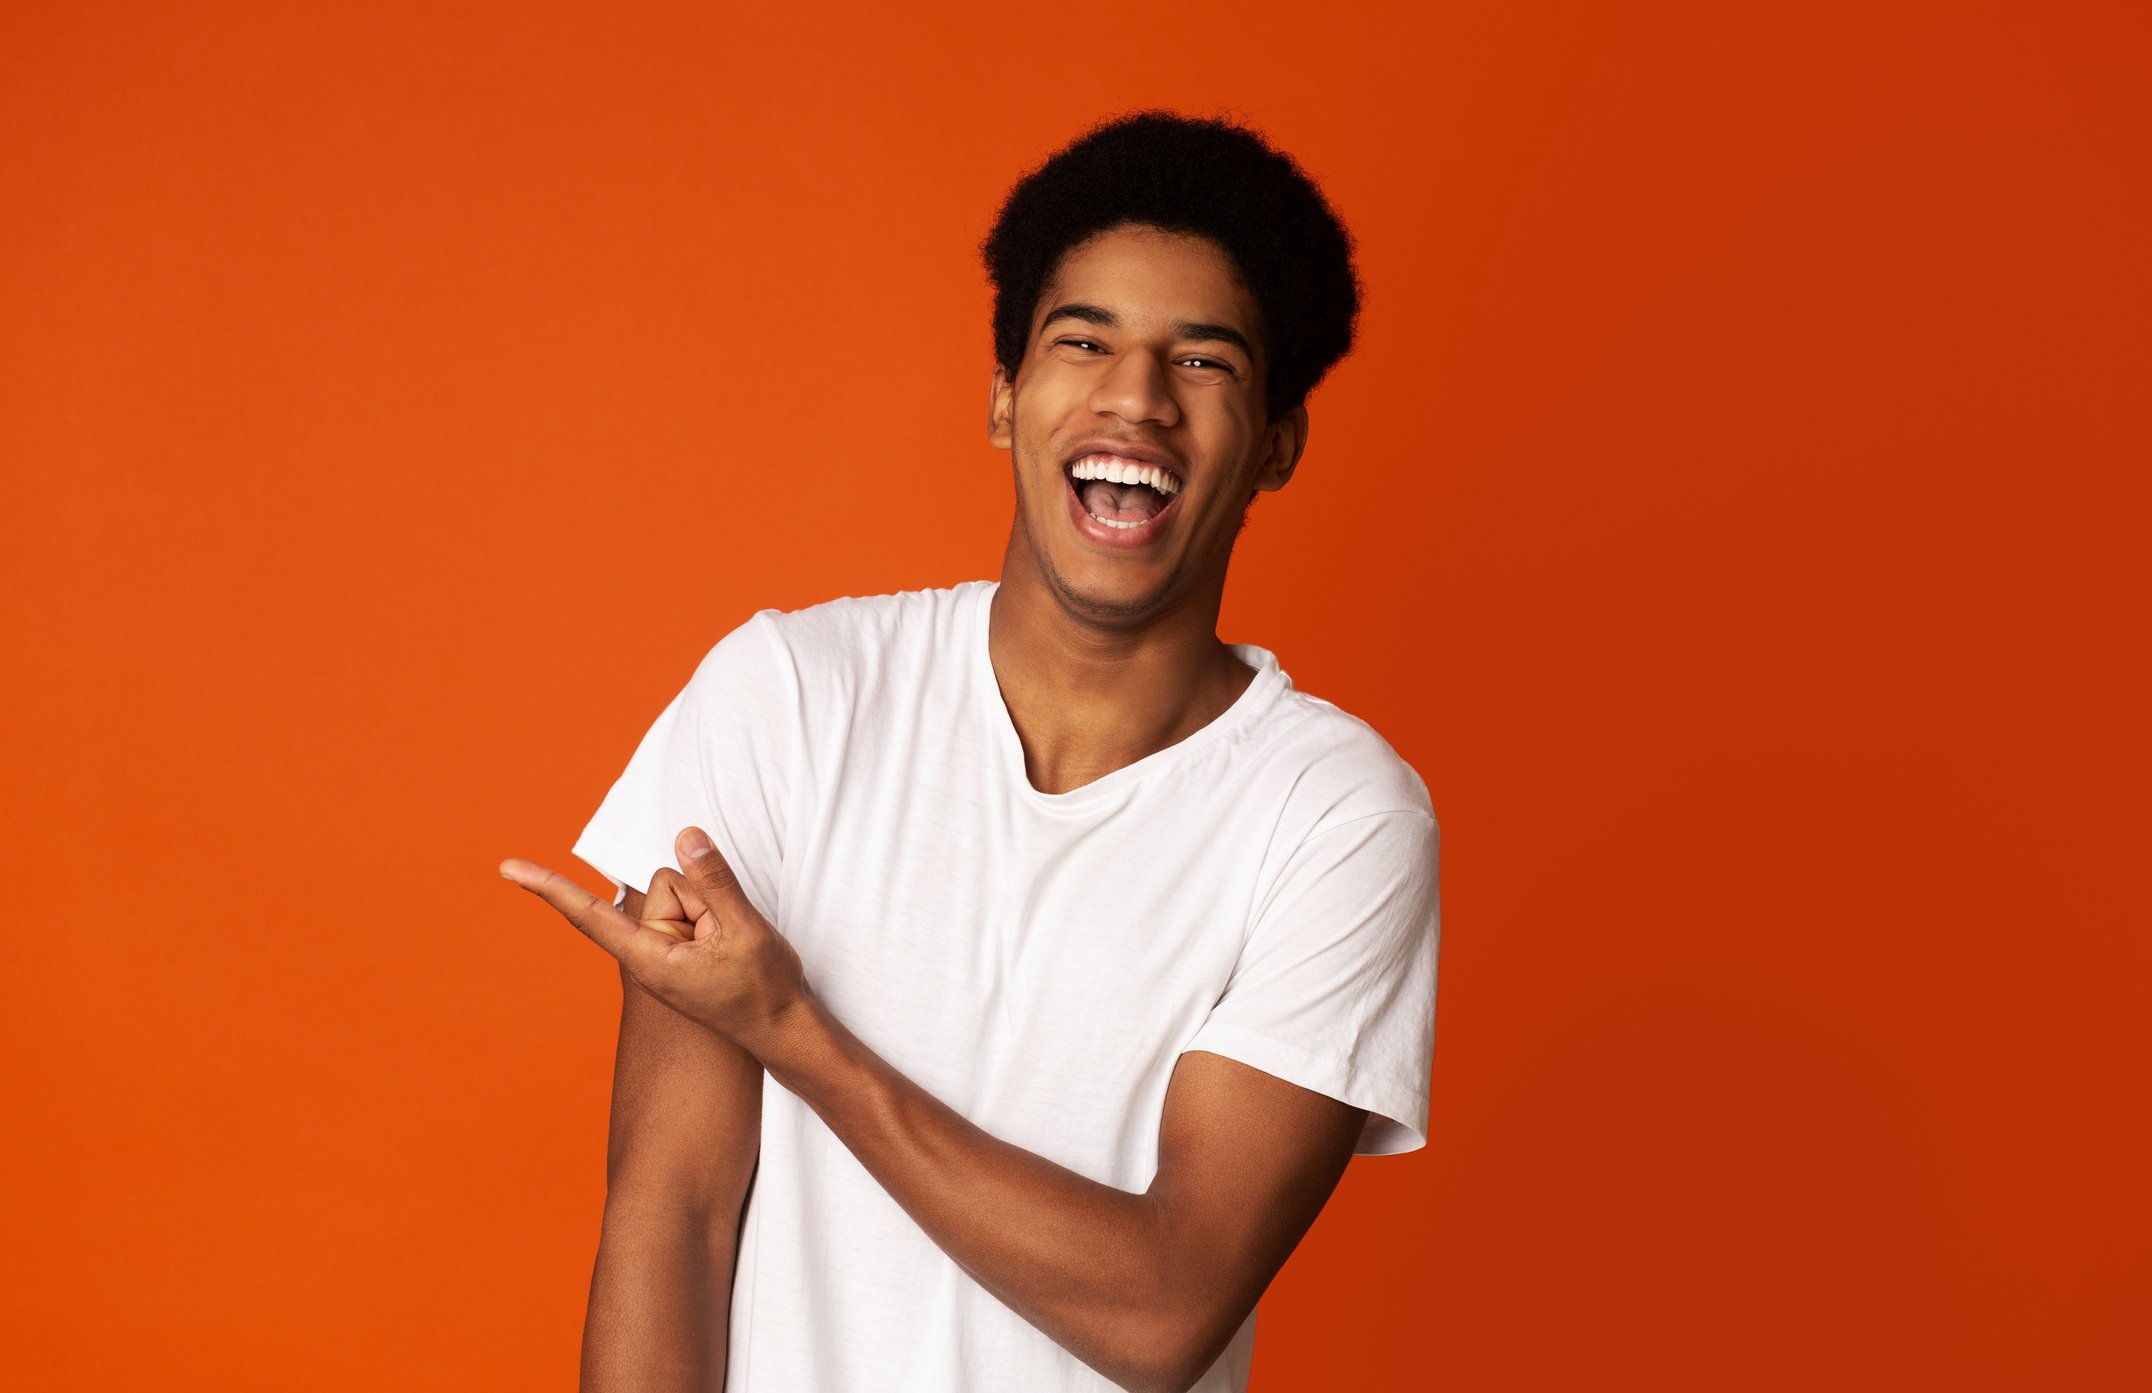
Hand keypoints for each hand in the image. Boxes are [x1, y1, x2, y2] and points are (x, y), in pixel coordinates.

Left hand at [500, 827, 810, 1056]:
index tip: (508, 868)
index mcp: (649, 959)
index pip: (589, 914)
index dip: (550, 888)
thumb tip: (685, 835)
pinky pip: (689, 904)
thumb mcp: (744, 930)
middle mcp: (646, 953)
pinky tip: (725, 942)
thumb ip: (714, 880)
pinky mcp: (675, 948)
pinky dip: (710, 913)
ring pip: (679, 891)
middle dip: (699, 895)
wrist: (781, 1028)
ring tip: (731, 943)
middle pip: (662, 884)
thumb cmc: (762, 991)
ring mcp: (661, 951)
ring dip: (709, 906)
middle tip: (727, 935)